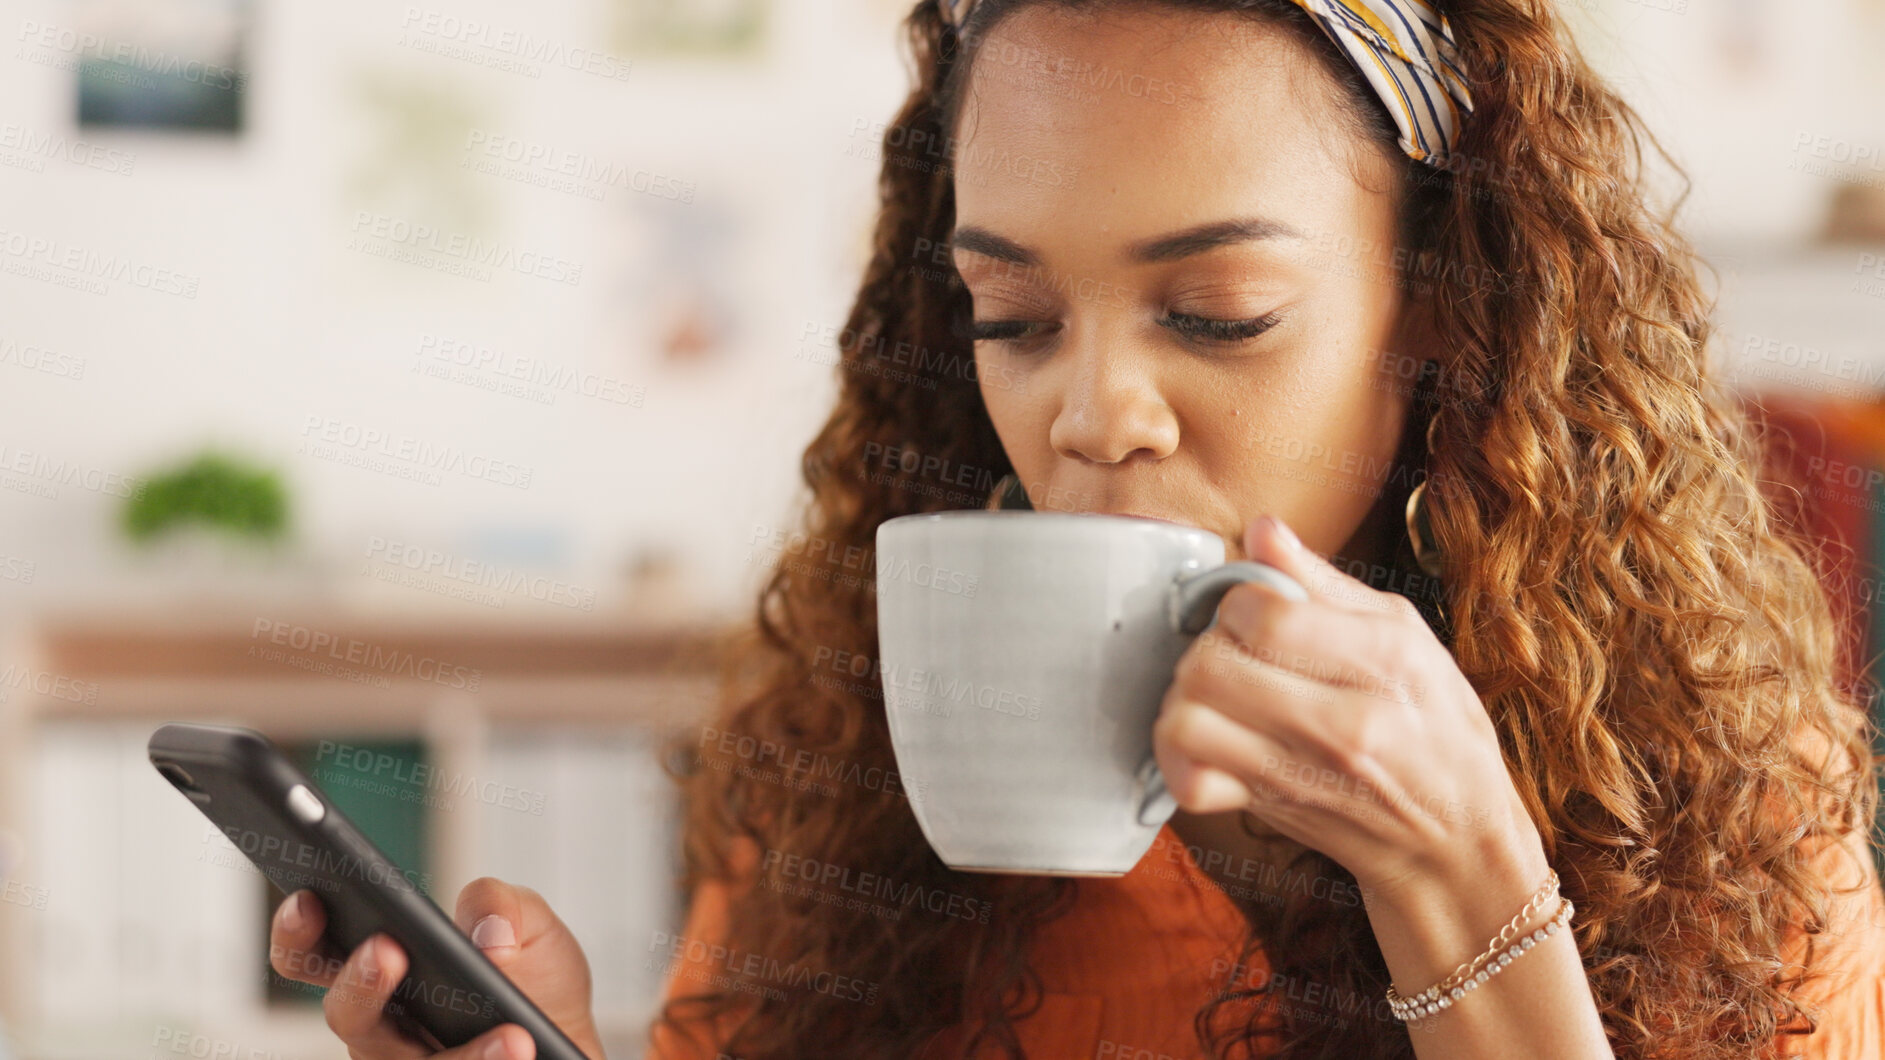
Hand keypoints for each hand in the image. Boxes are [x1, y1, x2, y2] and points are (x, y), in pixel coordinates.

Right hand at [269, 878, 606, 1059]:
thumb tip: (486, 934)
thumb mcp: (526, 922)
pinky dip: (484, 1059)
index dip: (297, 929)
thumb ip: (500, 904)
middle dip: (360, 982)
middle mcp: (380, 1021)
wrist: (565, 1037)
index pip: (314, 949)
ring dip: (453, 1047)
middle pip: (344, 1013)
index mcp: (380, 962)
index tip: (308, 900)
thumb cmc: (530, 975)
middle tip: (387, 951)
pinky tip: (517, 1042)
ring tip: (503, 1028)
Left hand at [1150, 514, 1544, 902]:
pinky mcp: (1273, 811)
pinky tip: (1204, 740)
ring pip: (1187, 722)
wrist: (1456, 842)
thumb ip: (1325, 582)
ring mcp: (1305, 774)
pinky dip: (1179, 759)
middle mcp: (1344, 722)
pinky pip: (1190, 783)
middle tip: (1227, 649)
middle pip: (1211, 666)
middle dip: (1204, 646)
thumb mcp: (1408, 637)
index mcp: (1385, 661)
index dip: (1238, 601)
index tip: (1252, 609)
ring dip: (1183, 697)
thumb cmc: (1437, 727)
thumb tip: (1261, 530)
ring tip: (1213, 692)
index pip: (1262, 614)